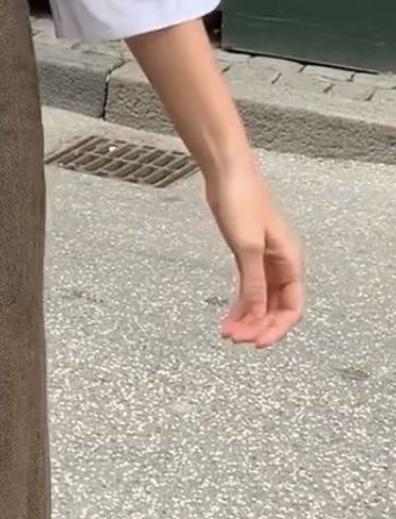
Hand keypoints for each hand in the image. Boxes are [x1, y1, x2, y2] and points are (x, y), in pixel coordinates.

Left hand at [205, 163, 303, 347]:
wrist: (227, 174)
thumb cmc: (242, 202)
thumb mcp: (247, 246)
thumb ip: (253, 282)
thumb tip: (257, 314)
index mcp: (290, 261)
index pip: (292, 306)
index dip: (277, 328)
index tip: (258, 343)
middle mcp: (281, 264)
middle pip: (276, 307)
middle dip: (258, 326)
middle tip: (235, 339)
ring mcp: (264, 260)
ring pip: (261, 300)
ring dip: (247, 319)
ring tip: (227, 334)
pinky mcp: (247, 255)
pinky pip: (249, 288)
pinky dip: (240, 304)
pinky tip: (228, 318)